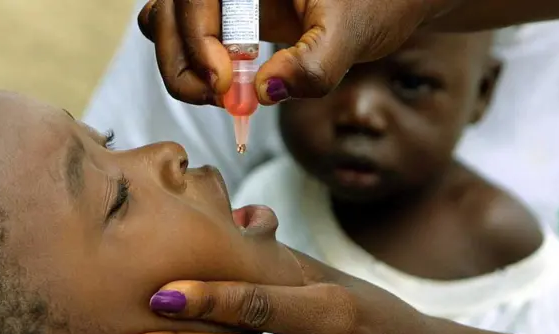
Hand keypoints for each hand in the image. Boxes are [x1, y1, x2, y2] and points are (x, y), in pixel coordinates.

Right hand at [137, 0, 456, 105]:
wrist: (391, 0)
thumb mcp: (353, 30)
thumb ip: (314, 63)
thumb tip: (264, 92)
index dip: (196, 38)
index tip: (223, 83)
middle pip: (167, 10)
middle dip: (182, 60)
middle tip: (217, 98)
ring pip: (168, 25)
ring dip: (184, 67)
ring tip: (224, 96)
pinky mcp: (231, 18)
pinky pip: (192, 40)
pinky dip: (199, 69)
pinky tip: (232, 88)